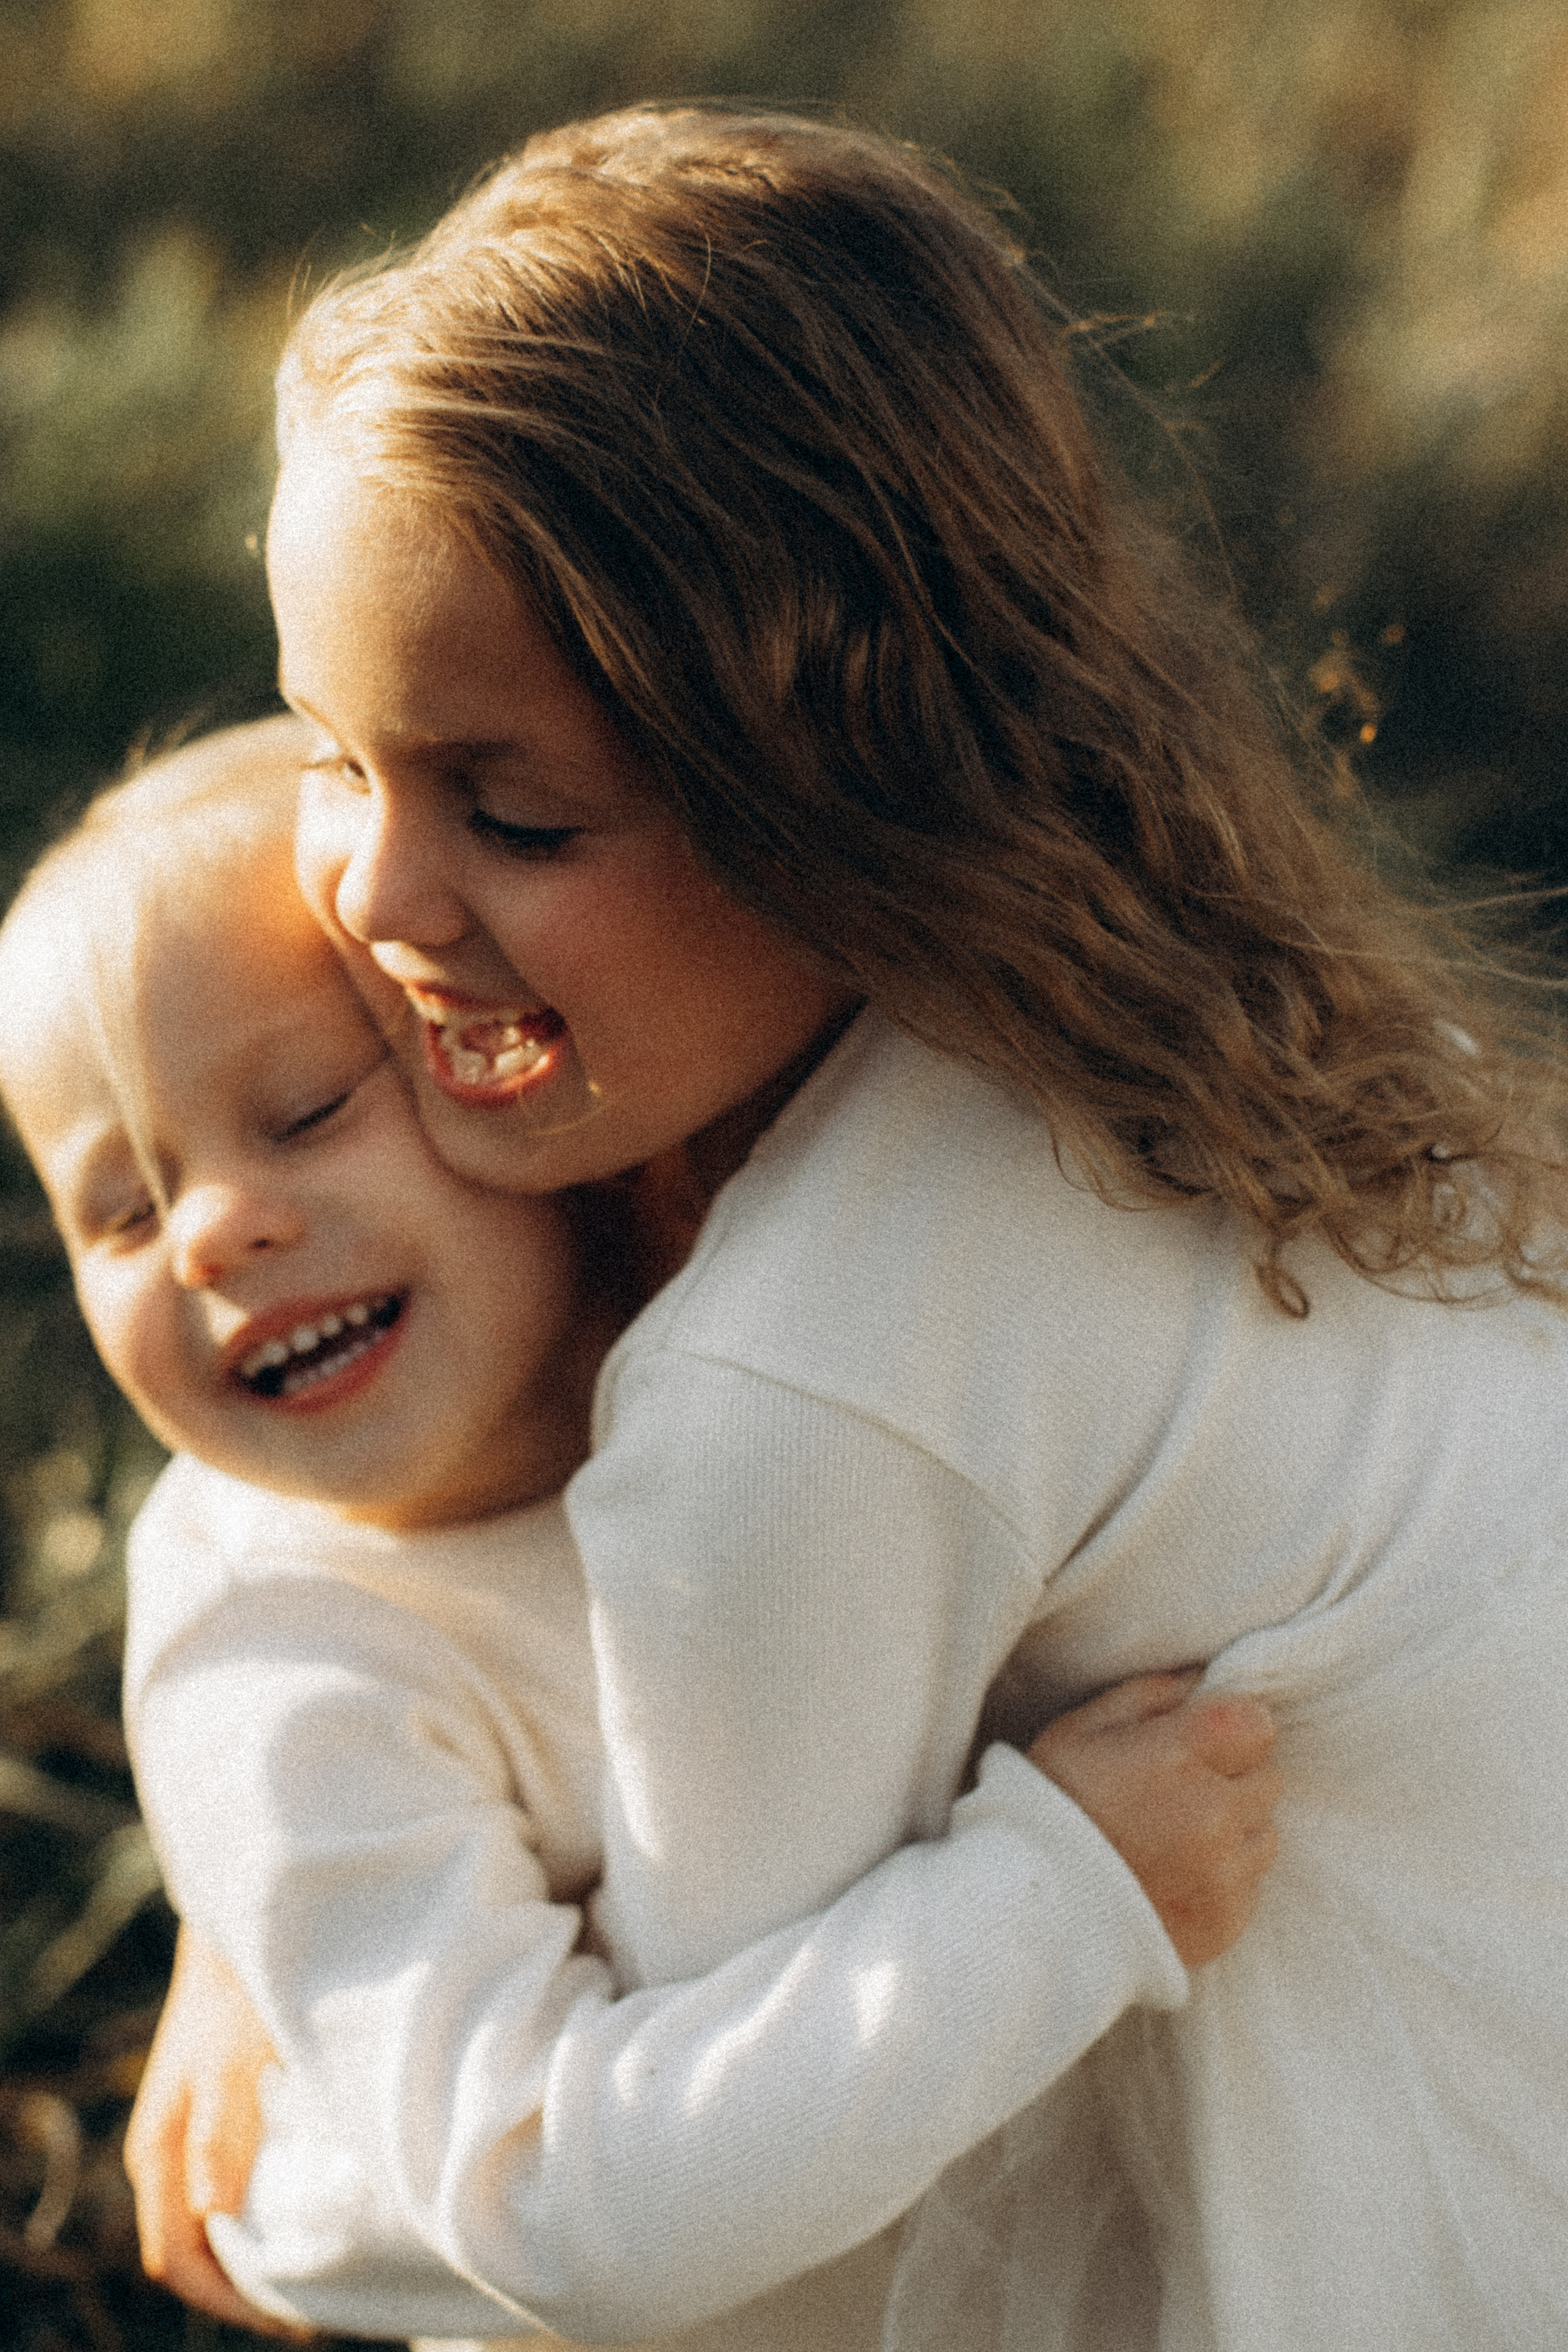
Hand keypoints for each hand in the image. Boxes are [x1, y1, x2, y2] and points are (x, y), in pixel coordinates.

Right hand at [124, 1924, 310, 2336]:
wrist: (235, 1942)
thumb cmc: (236, 2002)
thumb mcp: (231, 2068)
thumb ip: (219, 2135)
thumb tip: (212, 2211)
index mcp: (159, 2154)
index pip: (175, 2259)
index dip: (225, 2300)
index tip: (286, 2320)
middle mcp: (161, 2154)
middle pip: (186, 2251)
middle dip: (237, 2288)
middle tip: (304, 2308)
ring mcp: (181, 2136)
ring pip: (202, 2222)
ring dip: (244, 2253)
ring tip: (306, 2271)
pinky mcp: (205, 2116)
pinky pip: (216, 2188)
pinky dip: (248, 2215)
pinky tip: (295, 2213)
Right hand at [1027, 1669, 1280, 1966]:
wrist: (1031, 1915)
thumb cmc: (1049, 1808)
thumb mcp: (1080, 1730)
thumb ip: (1148, 1695)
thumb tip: (1200, 1681)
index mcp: (1181, 1755)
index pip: (1257, 1723)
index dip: (1231, 1727)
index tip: (1202, 1740)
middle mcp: (1215, 1814)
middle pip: (1266, 1779)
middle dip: (1232, 1778)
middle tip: (1178, 1791)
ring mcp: (1225, 1875)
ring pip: (1264, 1833)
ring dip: (1233, 1829)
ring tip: (1175, 1837)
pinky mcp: (1227, 1923)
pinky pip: (1251, 1885)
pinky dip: (1224, 1878)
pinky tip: (1175, 1876)